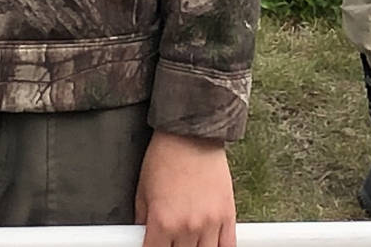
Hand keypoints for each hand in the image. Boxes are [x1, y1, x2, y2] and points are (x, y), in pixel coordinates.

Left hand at [136, 131, 236, 246]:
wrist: (190, 134)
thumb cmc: (165, 156)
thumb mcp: (142, 191)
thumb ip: (142, 221)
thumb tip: (142, 236)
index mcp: (162, 222)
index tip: (154, 245)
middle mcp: (187, 226)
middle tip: (172, 241)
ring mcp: (210, 222)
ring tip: (189, 242)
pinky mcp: (227, 214)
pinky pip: (228, 246)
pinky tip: (210, 245)